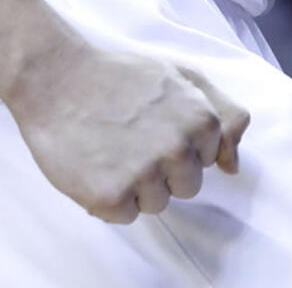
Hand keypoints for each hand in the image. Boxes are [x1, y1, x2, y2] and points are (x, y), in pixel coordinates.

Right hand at [9, 41, 249, 223]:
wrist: (57, 78)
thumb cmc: (119, 77)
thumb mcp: (180, 76)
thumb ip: (222, 113)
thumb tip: (234, 165)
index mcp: (200, 119)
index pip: (207, 159)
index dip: (180, 144)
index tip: (154, 123)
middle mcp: (177, 148)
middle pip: (187, 187)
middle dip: (163, 168)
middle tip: (132, 137)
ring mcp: (144, 174)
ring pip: (157, 203)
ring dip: (136, 185)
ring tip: (112, 148)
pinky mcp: (111, 196)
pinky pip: (125, 216)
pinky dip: (110, 196)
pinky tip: (96, 164)